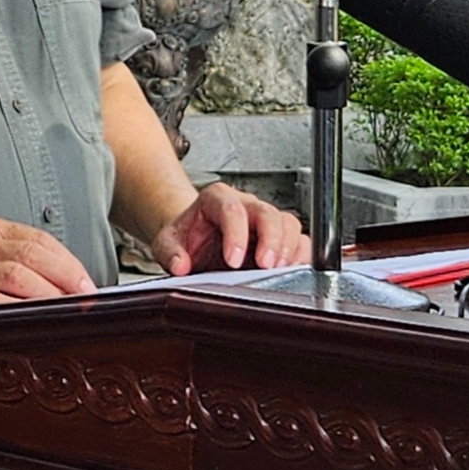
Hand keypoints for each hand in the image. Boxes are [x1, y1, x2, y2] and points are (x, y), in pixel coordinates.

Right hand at [0, 215, 97, 311]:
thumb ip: (10, 256)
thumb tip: (60, 282)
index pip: (40, 239)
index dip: (69, 262)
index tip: (88, 283)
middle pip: (35, 255)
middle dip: (68, 279)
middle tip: (88, 300)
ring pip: (18, 277)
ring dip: (50, 296)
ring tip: (68, 312)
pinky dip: (17, 312)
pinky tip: (33, 321)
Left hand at [150, 183, 309, 276]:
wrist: (196, 236)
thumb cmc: (188, 235)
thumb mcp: (168, 241)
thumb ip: (170, 252)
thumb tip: (180, 264)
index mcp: (217, 199)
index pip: (231, 209)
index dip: (236, 234)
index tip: (233, 260)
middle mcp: (245, 205)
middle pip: (267, 213)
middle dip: (270, 240)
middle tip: (265, 265)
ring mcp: (264, 220)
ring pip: (288, 224)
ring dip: (287, 249)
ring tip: (277, 271)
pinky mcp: (280, 237)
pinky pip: (300, 241)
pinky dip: (300, 257)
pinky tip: (291, 271)